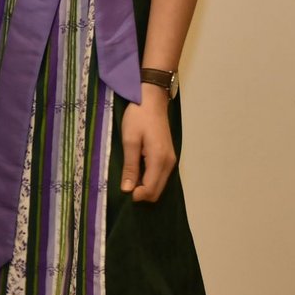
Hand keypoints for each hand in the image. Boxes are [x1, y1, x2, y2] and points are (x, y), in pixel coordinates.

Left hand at [120, 85, 176, 202]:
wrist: (152, 99)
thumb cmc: (138, 117)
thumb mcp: (130, 140)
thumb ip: (130, 166)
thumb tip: (127, 190)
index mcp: (159, 159)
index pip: (150, 190)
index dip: (136, 195)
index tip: (123, 189)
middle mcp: (169, 163)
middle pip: (157, 191)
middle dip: (141, 193)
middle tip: (126, 182)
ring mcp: (171, 160)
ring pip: (159, 185)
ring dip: (145, 186)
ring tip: (130, 175)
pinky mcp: (169, 156)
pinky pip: (160, 176)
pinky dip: (150, 178)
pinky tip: (138, 169)